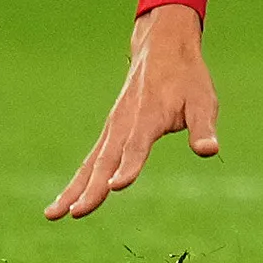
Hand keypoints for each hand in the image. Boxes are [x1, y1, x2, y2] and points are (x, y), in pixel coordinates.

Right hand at [46, 4, 220, 220]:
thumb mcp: (203, 101)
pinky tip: (64, 203)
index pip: (137, 146)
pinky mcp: (109, 132)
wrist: (162, 47)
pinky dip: (76, 181)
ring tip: (53, 214)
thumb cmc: (187, 78)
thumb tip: (209, 151)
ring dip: (73, 189)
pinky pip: (90, 160)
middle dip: (92, 188)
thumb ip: (204, 128)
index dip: (128, 167)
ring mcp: (113, 128)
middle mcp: (125, 124)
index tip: (116, 187)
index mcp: (149, 117)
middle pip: (106, 160)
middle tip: (77, 213)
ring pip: (91, 163)